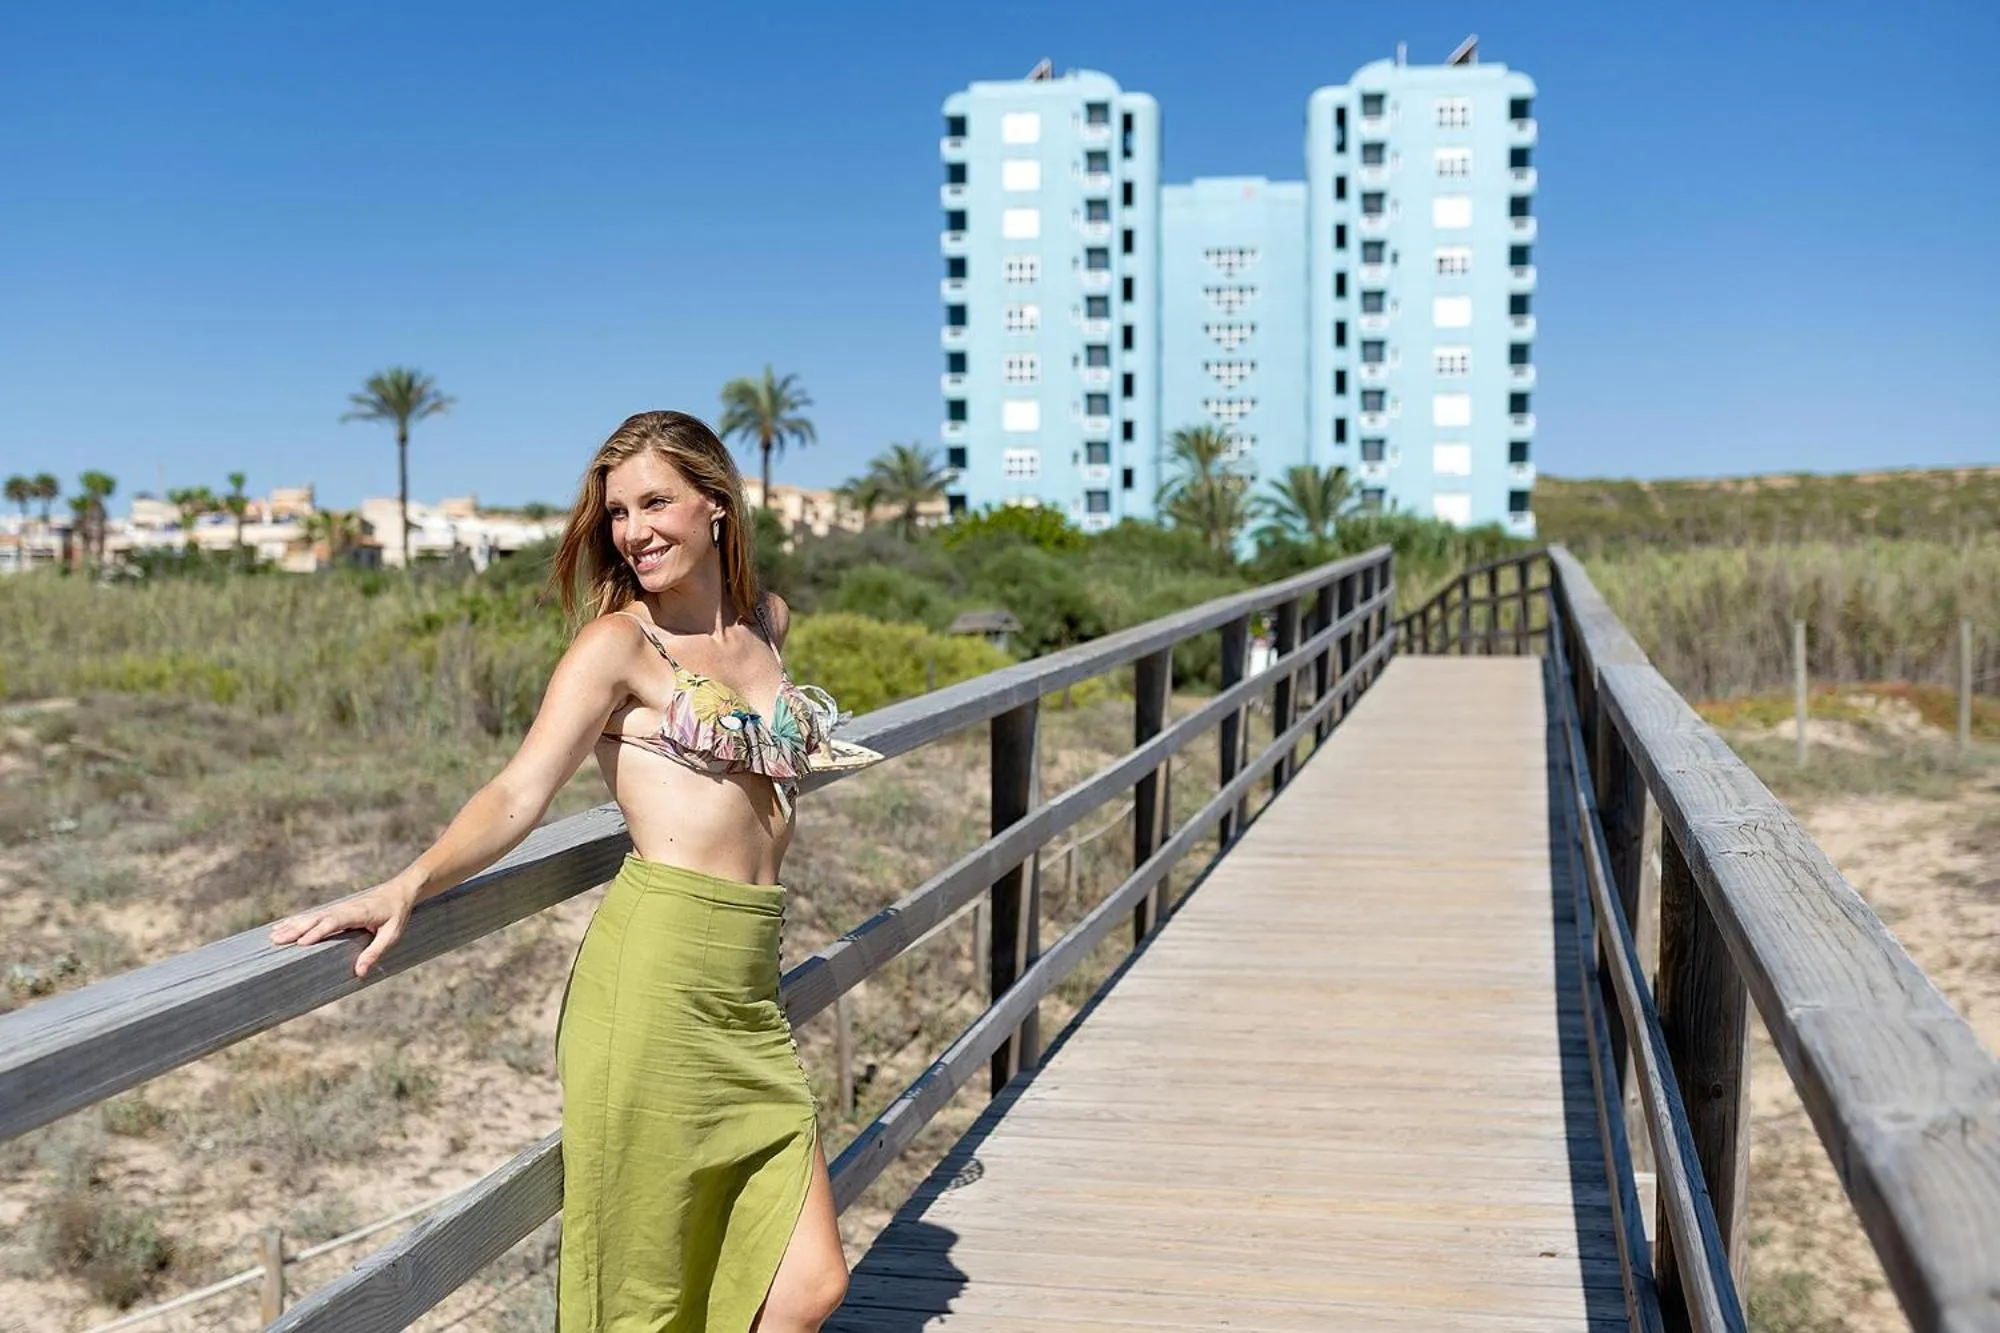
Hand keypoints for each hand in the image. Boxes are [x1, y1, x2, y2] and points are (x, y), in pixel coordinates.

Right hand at [268, 882, 417, 977]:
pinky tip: (283, 926)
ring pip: (312, 917)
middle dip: (296, 929)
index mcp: (358, 913)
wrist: (399, 891)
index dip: (318, 932)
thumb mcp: (392, 934)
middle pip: (317, 919)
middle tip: (276, 940)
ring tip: (273, 936)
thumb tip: (360, 972)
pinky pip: (314, 916)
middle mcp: (344, 908)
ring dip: (292, 925)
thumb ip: (375, 952)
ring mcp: (339, 908)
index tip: (302, 943)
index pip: (334, 922)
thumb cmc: (396, 914)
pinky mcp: (336, 910)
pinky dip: (298, 920)